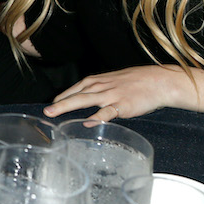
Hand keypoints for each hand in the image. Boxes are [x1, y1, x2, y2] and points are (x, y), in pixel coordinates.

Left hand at [43, 64, 195, 122]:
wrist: (158, 81)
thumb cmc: (136, 82)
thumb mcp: (113, 81)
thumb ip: (99, 90)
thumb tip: (87, 100)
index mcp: (97, 81)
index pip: (75, 88)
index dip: (61, 97)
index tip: (50, 105)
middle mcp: (100, 86)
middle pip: (76, 95)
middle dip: (59, 103)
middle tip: (45, 111)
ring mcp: (111, 95)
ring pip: (85, 100)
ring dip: (68, 106)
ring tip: (54, 113)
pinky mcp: (122, 105)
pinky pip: (107, 112)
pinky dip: (97, 117)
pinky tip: (87, 122)